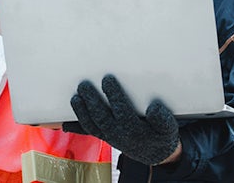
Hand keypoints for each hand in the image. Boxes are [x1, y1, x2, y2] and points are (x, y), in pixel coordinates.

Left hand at [63, 75, 179, 165]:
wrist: (154, 153)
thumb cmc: (160, 135)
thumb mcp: (169, 128)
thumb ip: (163, 119)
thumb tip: (153, 108)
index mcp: (135, 131)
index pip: (122, 112)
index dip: (114, 95)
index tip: (107, 79)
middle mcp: (119, 135)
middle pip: (102, 118)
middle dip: (92, 101)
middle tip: (84, 85)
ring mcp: (109, 136)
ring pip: (92, 125)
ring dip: (81, 112)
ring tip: (75, 97)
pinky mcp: (104, 136)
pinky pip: (88, 132)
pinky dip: (76, 128)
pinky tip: (64, 123)